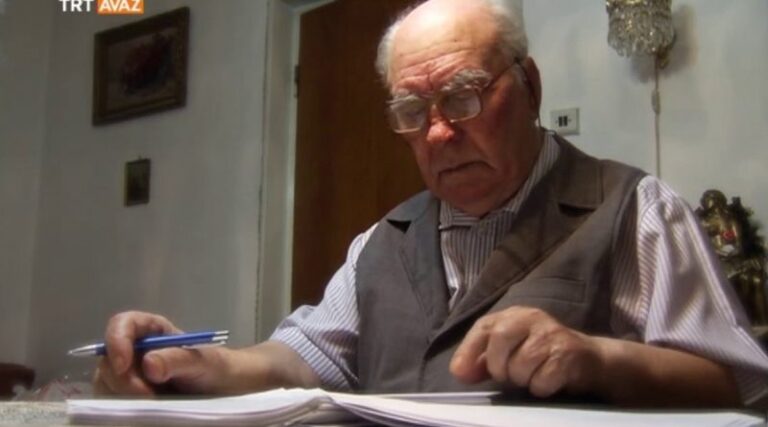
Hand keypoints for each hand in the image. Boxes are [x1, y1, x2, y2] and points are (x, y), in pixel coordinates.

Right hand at [93, 311, 231, 395]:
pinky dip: (123, 407)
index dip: (117, 341)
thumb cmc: (215, 368)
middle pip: (108, 358)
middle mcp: (136, 350)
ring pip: (105, 381)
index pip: (122, 324)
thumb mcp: (201, 362)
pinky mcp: (129, 396)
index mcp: (152, 331)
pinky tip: (147, 409)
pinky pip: (112, 400)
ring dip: (123, 395)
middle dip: (123, 379)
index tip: (122, 366)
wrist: (224, 390)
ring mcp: (130, 374)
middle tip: (148, 395)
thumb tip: (148, 363)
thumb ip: (177, 360)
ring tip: (154, 402)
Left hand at [450, 306, 604, 397]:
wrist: (588, 360)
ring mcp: (552, 335)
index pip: (484, 327)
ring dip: (521, 379)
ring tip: (531, 375)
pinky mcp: (568, 354)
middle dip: (498, 365)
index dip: (469, 350)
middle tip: (506, 375)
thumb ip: (482, 359)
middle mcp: (533, 318)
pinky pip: (541, 380)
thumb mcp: (510, 350)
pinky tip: (547, 379)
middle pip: (500, 339)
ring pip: (520, 364)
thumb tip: (459, 371)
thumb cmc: (542, 354)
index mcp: (515, 315)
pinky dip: (539, 387)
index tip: (461, 372)